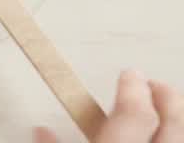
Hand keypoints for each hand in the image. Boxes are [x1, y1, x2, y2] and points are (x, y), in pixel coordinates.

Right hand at [35, 71, 182, 142]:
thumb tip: (42, 131)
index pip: (136, 114)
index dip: (134, 90)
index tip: (129, 75)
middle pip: (173, 123)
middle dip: (167, 98)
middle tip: (154, 84)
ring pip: (183, 137)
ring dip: (178, 118)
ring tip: (166, 109)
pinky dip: (176, 137)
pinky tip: (167, 136)